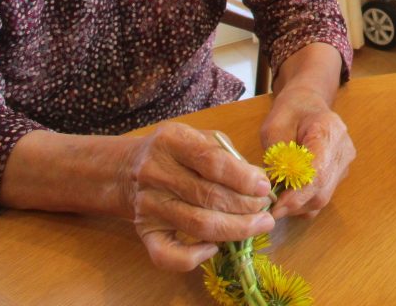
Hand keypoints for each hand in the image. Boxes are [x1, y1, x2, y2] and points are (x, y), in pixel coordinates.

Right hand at [125, 122, 274, 270]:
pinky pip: (167, 255)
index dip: (243, 178)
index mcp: (172, 141)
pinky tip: (215, 248)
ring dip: (235, 229)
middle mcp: (155, 172)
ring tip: (259, 225)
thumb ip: (229, 156)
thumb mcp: (202, 139)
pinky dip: (194, 257)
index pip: (212, 161)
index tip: (264, 187)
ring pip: (197, 225)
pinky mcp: (144, 232)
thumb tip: (259, 183)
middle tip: (266, 210)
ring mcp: (148, 204)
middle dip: (246, 206)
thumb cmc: (179, 153)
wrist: (129, 170)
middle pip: (208, 196)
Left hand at [259, 87, 355, 219]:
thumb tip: (273, 188)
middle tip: (269, 207)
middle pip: (322, 190)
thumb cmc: (291, 111)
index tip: (275, 206)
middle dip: (293, 203)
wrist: (309, 103)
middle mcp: (343, 150)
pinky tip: (288, 195)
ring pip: (322, 198)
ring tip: (276, 199)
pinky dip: (304, 202)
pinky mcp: (340, 174)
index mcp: (329, 131)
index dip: (296, 194)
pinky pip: (322, 196)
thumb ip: (277, 155)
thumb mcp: (274, 126)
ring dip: (297, 205)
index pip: (317, 171)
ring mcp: (344, 164)